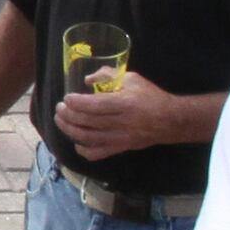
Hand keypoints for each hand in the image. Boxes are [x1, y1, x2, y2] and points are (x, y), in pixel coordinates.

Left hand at [54, 70, 190, 155]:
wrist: (170, 120)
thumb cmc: (150, 97)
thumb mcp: (132, 79)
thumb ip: (108, 76)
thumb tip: (87, 80)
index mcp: (125, 104)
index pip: (95, 106)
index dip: (77, 103)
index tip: (66, 98)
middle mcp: (121, 123)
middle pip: (88, 122)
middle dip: (69, 115)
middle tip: (59, 108)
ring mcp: (120, 139)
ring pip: (88, 139)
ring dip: (70, 131)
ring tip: (60, 121)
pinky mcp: (120, 148)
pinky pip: (97, 154)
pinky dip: (82, 150)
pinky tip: (76, 141)